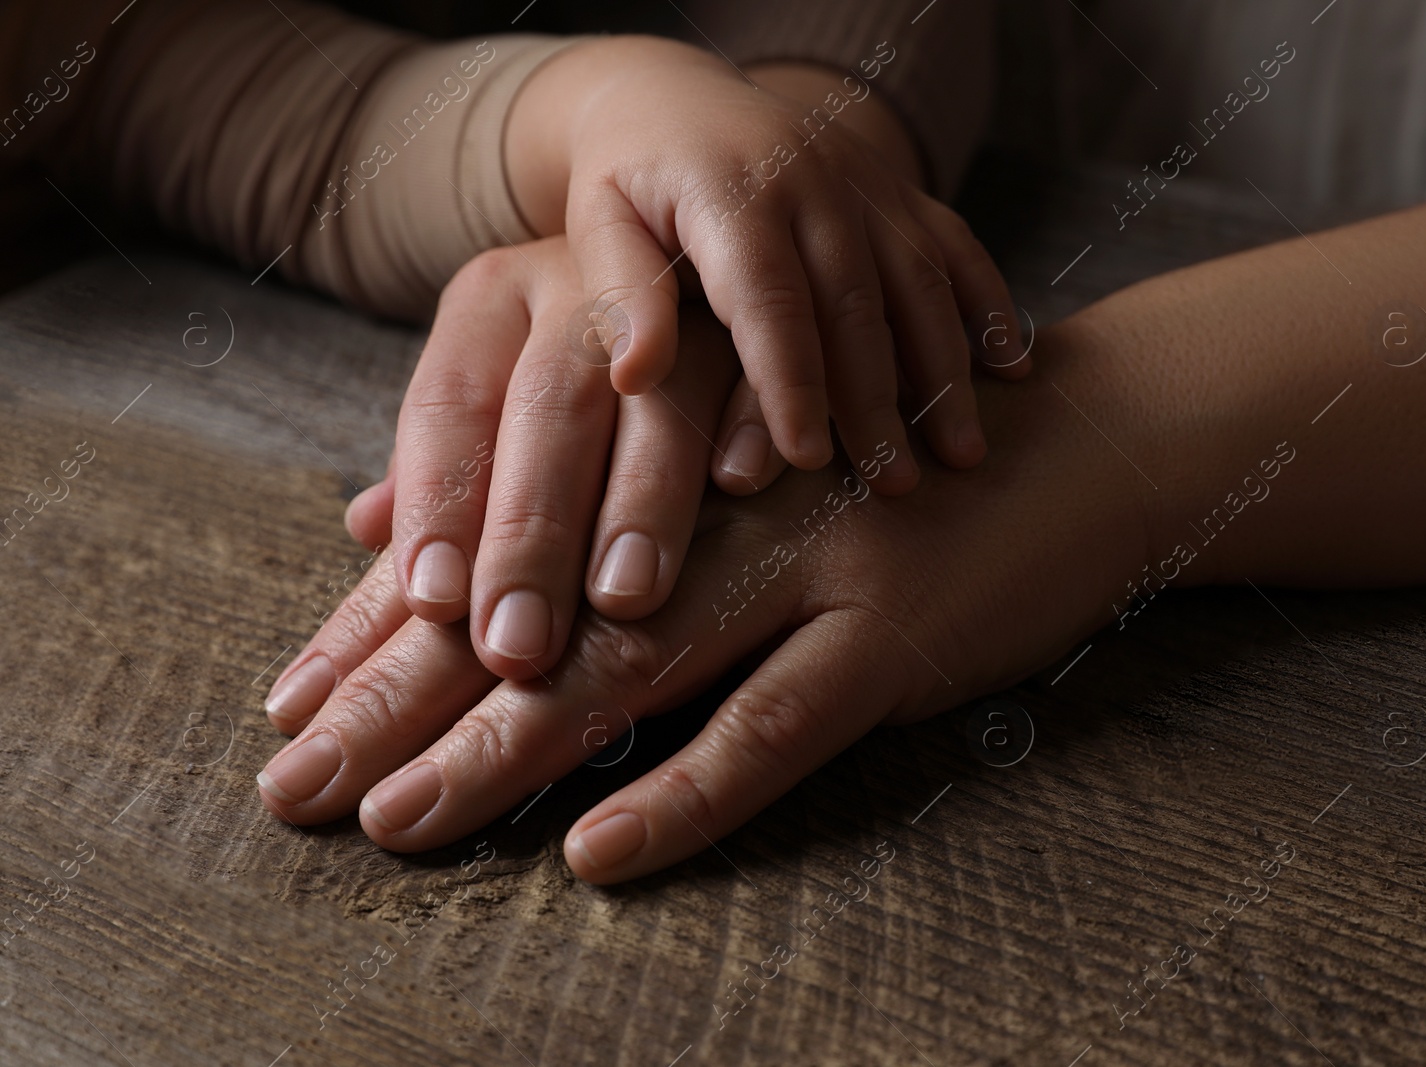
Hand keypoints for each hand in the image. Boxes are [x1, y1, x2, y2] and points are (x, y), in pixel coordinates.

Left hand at [258, 313, 1146, 881]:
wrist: (1075, 433)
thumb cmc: (890, 453)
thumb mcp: (746, 451)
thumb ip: (599, 487)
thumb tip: (414, 525)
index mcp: (671, 437)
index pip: (504, 544)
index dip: (388, 630)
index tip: (289, 708)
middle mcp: (720, 488)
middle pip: (537, 606)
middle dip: (401, 698)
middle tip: (292, 785)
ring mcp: (808, 555)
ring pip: (634, 666)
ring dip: (504, 750)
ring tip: (393, 821)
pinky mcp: (894, 625)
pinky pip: (772, 727)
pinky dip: (685, 793)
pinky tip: (597, 851)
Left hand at [265, 238, 787, 722]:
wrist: (710, 236)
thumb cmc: (580, 376)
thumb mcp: (498, 400)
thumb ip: (442, 474)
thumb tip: (365, 528)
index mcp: (493, 299)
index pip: (449, 405)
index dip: (437, 504)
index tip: (433, 604)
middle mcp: (577, 280)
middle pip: (546, 406)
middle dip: (530, 531)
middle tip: (516, 645)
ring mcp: (681, 291)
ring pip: (657, 390)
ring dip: (640, 497)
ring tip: (622, 597)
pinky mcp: (769, 310)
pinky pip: (763, 362)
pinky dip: (753, 419)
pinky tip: (743, 485)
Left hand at [505, 36, 1027, 488]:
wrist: (675, 99)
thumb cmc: (627, 183)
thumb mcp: (598, 225)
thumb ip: (620, 298)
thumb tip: (637, 380)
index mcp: (731, 192)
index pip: (771, 299)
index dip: (792, 381)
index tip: (808, 458)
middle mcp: (813, 181)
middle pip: (858, 303)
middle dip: (881, 400)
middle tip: (897, 485)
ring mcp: (866, 183)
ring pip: (921, 282)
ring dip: (948, 371)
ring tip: (964, 453)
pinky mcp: (897, 191)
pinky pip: (956, 247)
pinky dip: (990, 305)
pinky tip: (1014, 368)